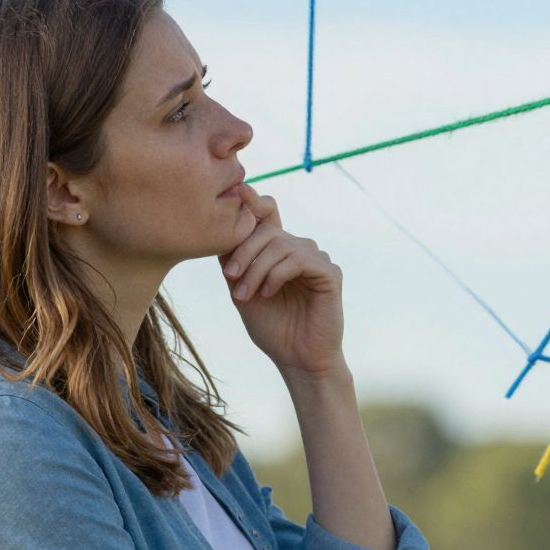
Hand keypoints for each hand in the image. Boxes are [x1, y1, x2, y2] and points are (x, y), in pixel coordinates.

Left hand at [221, 183, 346, 384]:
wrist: (297, 359)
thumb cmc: (272, 329)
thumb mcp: (242, 292)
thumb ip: (235, 264)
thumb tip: (219, 232)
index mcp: (280, 252)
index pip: (269, 215)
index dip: (255, 201)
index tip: (239, 190)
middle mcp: (301, 250)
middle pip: (269, 230)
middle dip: (244, 251)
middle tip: (229, 278)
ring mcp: (318, 260)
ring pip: (282, 245)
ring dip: (257, 268)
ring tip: (245, 294)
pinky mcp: (330, 274)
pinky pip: (300, 259)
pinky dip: (278, 274)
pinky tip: (268, 293)